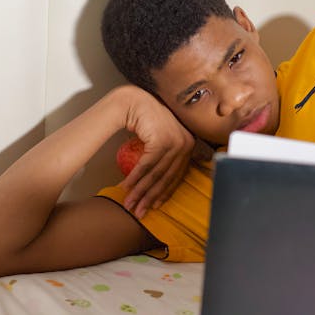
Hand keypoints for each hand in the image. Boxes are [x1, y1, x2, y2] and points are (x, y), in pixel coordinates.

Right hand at [116, 86, 194, 217]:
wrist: (135, 102)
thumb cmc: (147, 120)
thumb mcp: (162, 139)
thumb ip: (166, 156)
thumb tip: (161, 180)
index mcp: (188, 145)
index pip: (176, 175)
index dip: (163, 193)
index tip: (154, 206)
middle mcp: (185, 144)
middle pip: (165, 177)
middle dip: (150, 197)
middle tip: (139, 212)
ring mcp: (175, 142)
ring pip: (155, 174)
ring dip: (140, 191)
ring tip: (129, 203)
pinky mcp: (161, 141)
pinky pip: (146, 165)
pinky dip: (134, 178)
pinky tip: (125, 187)